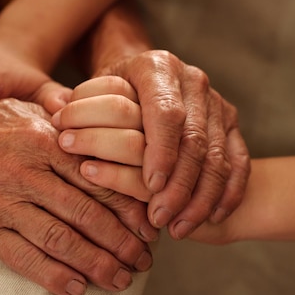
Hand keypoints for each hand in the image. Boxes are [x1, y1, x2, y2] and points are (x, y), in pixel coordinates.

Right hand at [0, 98, 155, 294]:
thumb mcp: (19, 108)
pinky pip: (22, 258)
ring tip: (121, 280)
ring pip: (60, 240)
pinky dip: (51, 276)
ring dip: (96, 264)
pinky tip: (76, 288)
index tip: (148, 225)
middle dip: (122, 242)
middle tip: (144, 260)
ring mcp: (2, 202)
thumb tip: (105, 121)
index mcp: (42, 139)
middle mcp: (26, 172)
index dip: (128, 205)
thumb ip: (60, 114)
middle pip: (86, 213)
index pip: (98, 177)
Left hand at [63, 64, 249, 239]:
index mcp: (156, 67)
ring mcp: (216, 102)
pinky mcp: (232, 125)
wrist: (148, 81)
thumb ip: (77, 105)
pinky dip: (228, 192)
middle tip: (161, 218)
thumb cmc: (112, 94)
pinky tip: (213, 217)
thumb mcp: (91, 93)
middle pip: (195, 139)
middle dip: (180, 184)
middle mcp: (191, 80)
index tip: (151, 185)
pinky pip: (239, 162)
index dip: (161, 151)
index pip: (165, 112)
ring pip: (218, 155)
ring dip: (200, 196)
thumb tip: (55, 117)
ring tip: (179, 228)